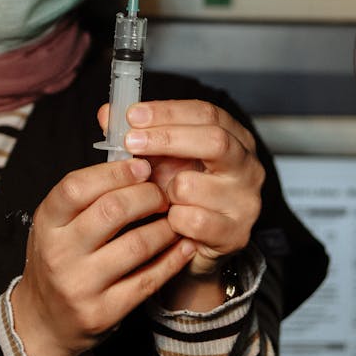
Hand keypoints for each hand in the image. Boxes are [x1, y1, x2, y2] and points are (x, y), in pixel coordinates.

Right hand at [10, 158, 196, 355]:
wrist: (43, 322)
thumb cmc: (57, 259)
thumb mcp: (57, 223)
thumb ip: (86, 195)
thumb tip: (132, 160)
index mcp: (46, 223)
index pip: (76, 186)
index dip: (114, 172)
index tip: (142, 165)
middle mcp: (59, 253)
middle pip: (111, 211)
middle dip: (147, 196)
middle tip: (163, 193)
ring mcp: (80, 285)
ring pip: (136, 245)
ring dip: (165, 227)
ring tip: (175, 217)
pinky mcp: (103, 313)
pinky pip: (147, 280)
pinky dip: (172, 260)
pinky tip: (184, 246)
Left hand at [97, 99, 264, 301]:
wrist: (192, 244)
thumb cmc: (177, 189)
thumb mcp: (158, 155)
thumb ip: (136, 132)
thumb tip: (107, 113)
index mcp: (234, 137)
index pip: (206, 112)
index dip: (168, 111)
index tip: (134, 114)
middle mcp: (248, 166)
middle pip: (214, 140)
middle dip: (167, 138)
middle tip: (130, 140)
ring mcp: (246, 201)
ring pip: (194, 184)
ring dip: (163, 188)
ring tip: (156, 193)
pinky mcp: (236, 234)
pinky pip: (192, 220)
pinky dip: (171, 219)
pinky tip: (168, 218)